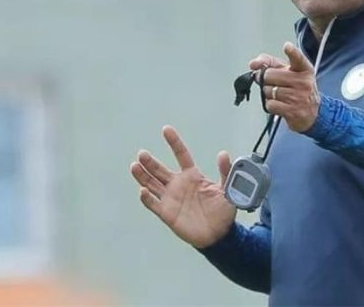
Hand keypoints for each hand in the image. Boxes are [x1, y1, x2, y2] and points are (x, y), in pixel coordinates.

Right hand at [130, 126, 235, 248]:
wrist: (220, 235)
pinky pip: (153, 204)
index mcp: (193, 176)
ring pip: (152, 184)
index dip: (174, 142)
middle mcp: (178, 184)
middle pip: (160, 169)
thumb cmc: (223, 211)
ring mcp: (171, 198)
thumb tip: (223, 153)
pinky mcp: (167, 213)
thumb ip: (225, 172)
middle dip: (150, 161)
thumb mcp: (228, 189)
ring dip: (142, 176)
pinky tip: (143, 191)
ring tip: (135, 166)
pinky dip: (147, 198)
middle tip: (142, 153)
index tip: (166, 129)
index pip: (181, 154)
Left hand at [252, 42, 319, 132]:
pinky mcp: (293, 111)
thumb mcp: (288, 72)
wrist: (312, 112)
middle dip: (267, 80)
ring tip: (280, 96)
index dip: (292, 52)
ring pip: (268, 91)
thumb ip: (270, 62)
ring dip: (269, 94)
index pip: (298, 58)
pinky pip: (270, 104)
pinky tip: (280, 105)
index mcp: (304, 69)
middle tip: (275, 84)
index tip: (287, 47)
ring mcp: (299, 97)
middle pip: (269, 75)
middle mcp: (303, 82)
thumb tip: (253, 64)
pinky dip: (271, 105)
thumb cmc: (297, 88)